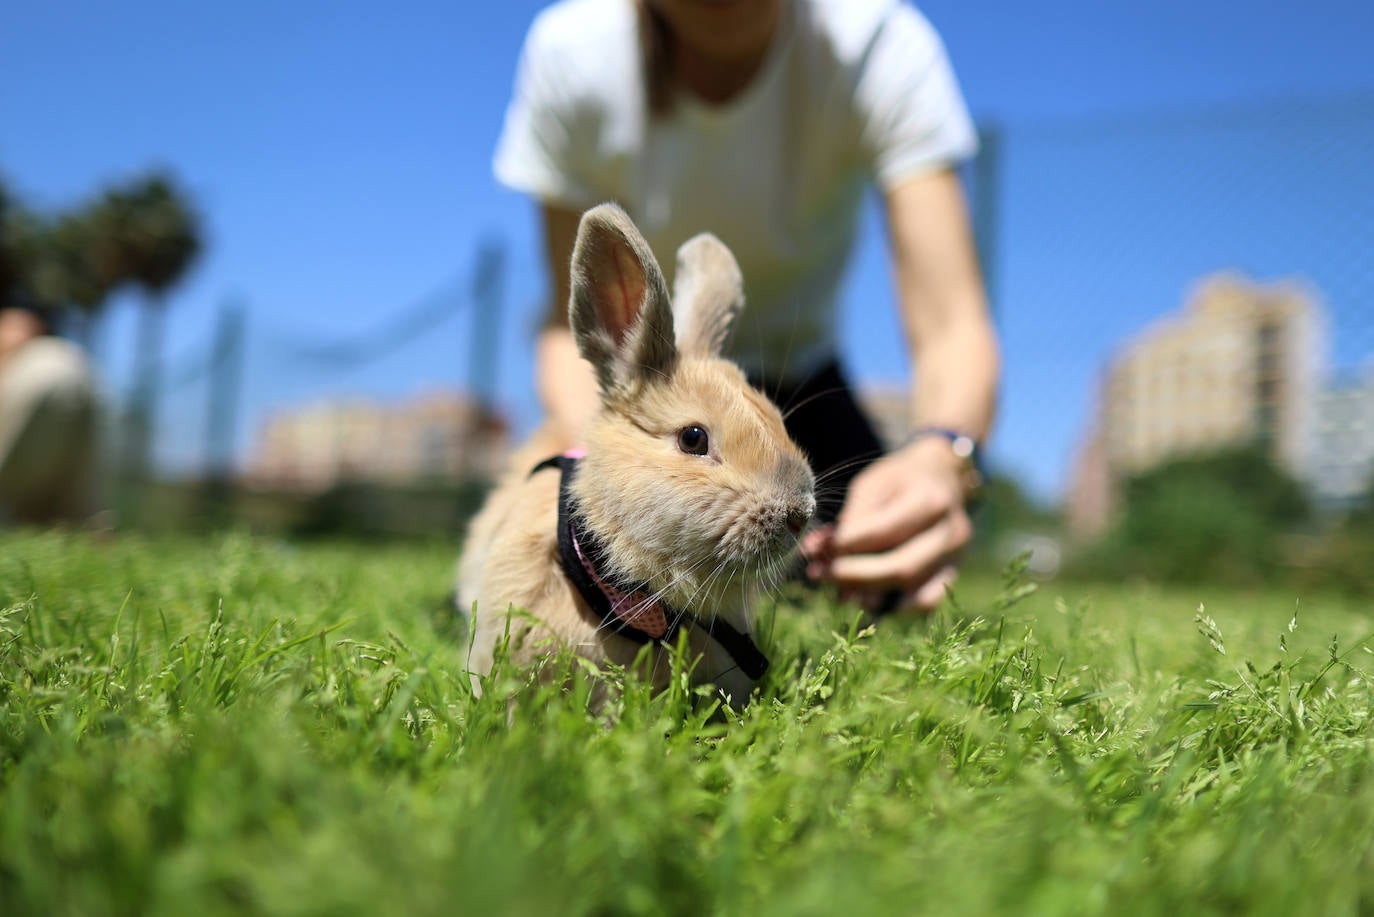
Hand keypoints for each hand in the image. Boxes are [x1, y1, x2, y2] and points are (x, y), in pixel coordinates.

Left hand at [801, 437, 972, 612]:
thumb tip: (818, 552)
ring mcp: (956, 555)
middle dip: (853, 575)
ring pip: (913, 589)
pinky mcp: (952, 572)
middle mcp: (950, 530)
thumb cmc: (900, 479)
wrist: (942, 476)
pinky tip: (868, 602)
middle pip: (900, 566)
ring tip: (837, 590)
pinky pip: (928, 601)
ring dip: (869, 595)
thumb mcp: (872, 484)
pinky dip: (897, 609)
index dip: (846, 546)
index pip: (883, 532)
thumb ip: (850, 519)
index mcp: (929, 499)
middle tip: (819, 575)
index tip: (815, 551)